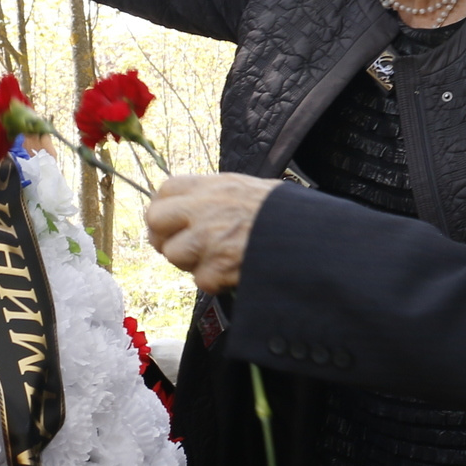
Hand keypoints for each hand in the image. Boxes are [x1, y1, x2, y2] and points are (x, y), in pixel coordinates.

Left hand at [144, 173, 280, 294]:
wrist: (309, 237)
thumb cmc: (283, 213)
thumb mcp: (247, 188)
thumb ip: (214, 196)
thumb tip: (189, 207)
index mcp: (212, 186)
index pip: (164, 191)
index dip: (164, 208)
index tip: (170, 220)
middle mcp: (204, 210)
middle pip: (155, 221)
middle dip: (164, 236)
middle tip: (182, 244)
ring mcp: (207, 240)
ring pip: (174, 254)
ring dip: (191, 261)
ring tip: (217, 257)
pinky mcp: (216, 269)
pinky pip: (200, 279)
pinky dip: (215, 280)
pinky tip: (234, 270)